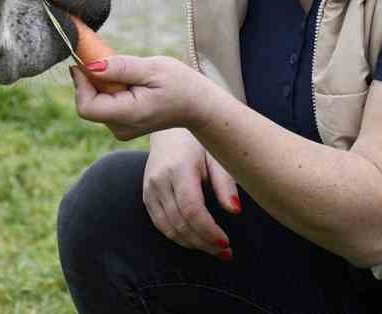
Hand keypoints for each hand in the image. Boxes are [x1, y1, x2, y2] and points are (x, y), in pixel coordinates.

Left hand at [68, 54, 220, 139]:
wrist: (197, 105)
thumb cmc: (180, 84)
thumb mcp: (153, 68)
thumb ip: (120, 68)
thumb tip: (90, 67)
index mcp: (128, 116)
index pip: (86, 107)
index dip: (80, 83)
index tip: (86, 60)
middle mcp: (121, 128)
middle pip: (88, 102)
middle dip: (92, 79)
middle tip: (110, 60)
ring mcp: (121, 129)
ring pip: (94, 102)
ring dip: (101, 82)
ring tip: (128, 72)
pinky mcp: (121, 124)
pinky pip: (103, 104)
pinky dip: (108, 88)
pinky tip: (128, 81)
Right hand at [143, 127, 241, 259]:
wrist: (170, 130)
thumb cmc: (200, 143)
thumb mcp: (217, 157)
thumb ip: (225, 184)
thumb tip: (235, 211)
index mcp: (179, 168)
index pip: (191, 209)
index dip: (208, 230)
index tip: (226, 243)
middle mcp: (160, 179)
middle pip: (180, 223)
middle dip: (204, 243)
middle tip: (226, 252)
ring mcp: (149, 188)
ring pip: (168, 228)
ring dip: (192, 244)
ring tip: (214, 249)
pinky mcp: (146, 196)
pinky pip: (161, 224)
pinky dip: (179, 237)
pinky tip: (196, 240)